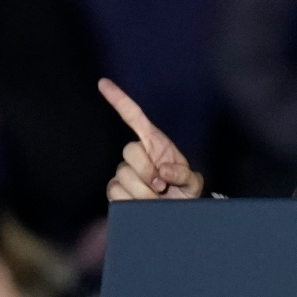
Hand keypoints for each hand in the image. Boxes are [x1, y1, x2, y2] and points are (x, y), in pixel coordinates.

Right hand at [101, 79, 203, 200]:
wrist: (175, 214)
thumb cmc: (184, 192)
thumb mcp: (193, 182)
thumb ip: (183, 174)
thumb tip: (162, 172)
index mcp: (155, 143)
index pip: (134, 117)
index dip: (119, 100)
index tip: (103, 83)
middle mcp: (137, 154)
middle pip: (130, 151)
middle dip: (147, 172)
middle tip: (162, 187)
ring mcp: (124, 172)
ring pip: (122, 175)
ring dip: (142, 191)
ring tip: (156, 198)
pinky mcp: (115, 189)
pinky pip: (115, 192)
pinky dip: (131, 200)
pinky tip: (141, 205)